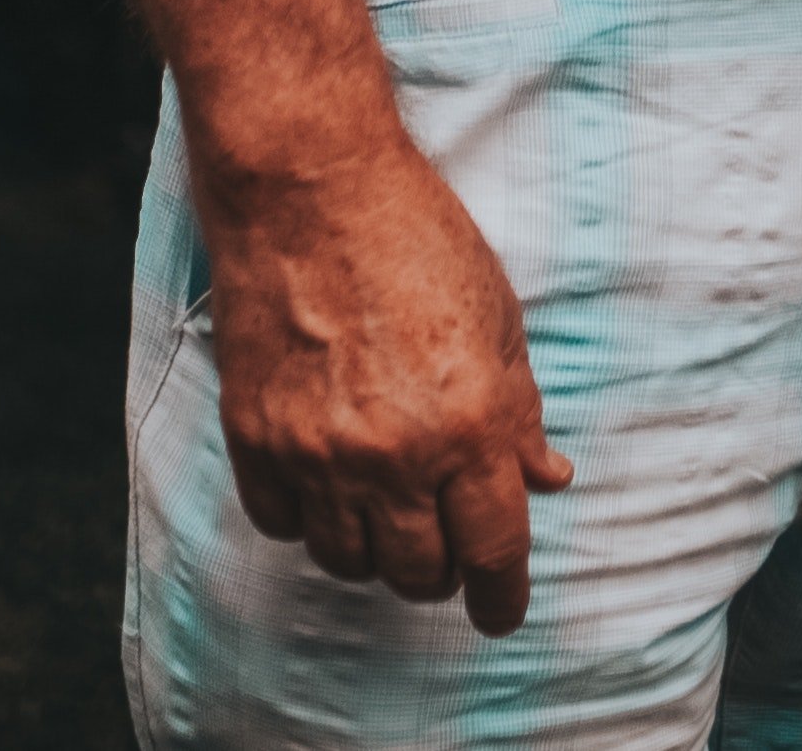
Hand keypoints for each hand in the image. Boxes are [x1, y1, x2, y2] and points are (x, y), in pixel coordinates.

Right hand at [203, 135, 574, 633]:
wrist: (310, 190)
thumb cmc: (416, 239)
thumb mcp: (499, 320)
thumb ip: (521, 412)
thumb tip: (545, 478)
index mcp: (471, 423)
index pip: (494, 548)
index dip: (502, 595)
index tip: (501, 612)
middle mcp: (395, 454)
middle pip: (420, 572)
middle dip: (442, 570)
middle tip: (445, 542)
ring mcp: (318, 452)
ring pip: (349, 561)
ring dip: (375, 550)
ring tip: (386, 509)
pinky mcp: (256, 438)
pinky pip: (284, 525)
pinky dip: (309, 521)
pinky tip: (326, 485)